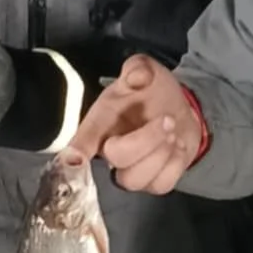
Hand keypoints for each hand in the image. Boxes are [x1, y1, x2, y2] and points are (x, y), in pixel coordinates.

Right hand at [69, 55, 202, 193]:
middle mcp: (110, 151)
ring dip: (161, 155)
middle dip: (146, 139)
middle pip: (116, 159)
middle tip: (167, 120)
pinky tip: (177, 148)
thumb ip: (139, 67)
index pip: (82, 140)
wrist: (177, 109)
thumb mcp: (144, 70)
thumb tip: (138, 77)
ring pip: (135, 180)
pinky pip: (160, 185)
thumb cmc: (151, 92)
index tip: (75, 160)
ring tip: (173, 133)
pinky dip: (174, 165)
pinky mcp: (153, 183)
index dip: (76, 152)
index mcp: (100, 123)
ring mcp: (130, 171)